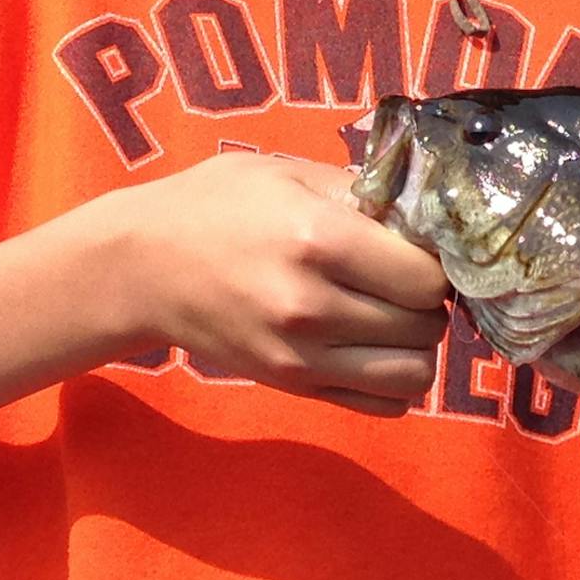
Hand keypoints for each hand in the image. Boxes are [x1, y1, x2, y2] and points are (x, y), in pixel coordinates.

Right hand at [106, 149, 450, 414]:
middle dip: (430, 302)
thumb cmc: (217, 206)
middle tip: (407, 278)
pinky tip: (374, 346)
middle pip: (425, 324)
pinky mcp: (291, 387)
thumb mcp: (289, 173)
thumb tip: (429, 213)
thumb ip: (363, 192)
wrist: (141, 267)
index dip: (437, 261)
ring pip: (414, 374)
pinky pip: (382, 405)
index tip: (421, 248)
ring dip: (417, 345)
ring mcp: (300, 357)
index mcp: (318, 240)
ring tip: (393, 313)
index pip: (427, 276)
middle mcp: (311, 307)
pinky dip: (393, 381)